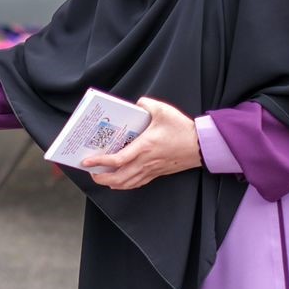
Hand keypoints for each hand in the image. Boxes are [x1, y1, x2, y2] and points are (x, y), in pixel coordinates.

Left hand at [82, 97, 201, 190]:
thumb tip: (136, 104)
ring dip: (111, 182)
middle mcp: (145, 161)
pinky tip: (118, 182)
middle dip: (101, 177)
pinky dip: (125, 184)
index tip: (87, 161)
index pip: (117, 159)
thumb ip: (146, 104)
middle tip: (90, 172)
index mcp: (144, 146)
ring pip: (127, 183)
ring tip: (100, 177)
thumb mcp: (163, 110)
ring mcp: (151, 169)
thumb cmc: (182, 129)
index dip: (100, 162)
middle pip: (118, 177)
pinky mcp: (157, 173)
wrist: (201, 146)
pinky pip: (137, 183)